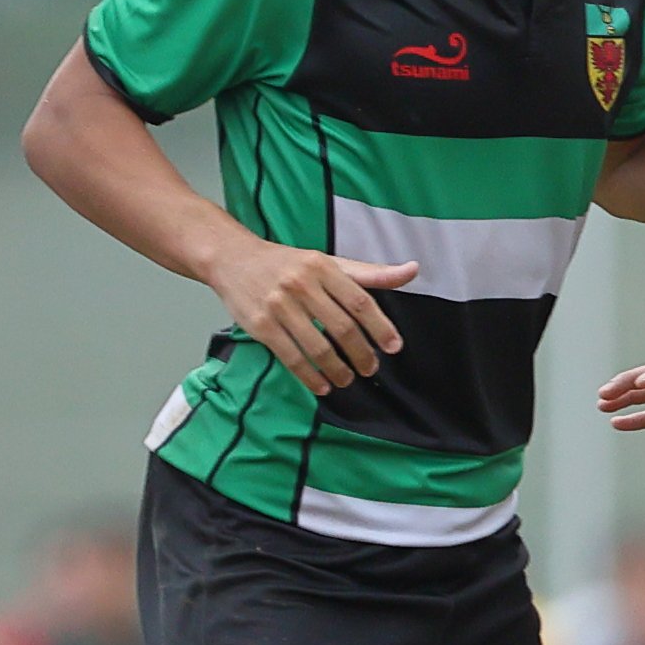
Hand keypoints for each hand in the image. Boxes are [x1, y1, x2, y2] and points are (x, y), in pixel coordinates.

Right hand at [207, 238, 420, 394]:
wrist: (231, 258)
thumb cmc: (287, 263)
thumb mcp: (328, 261)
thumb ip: (369, 273)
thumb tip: (412, 271)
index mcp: (323, 267)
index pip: (360, 301)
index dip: (381, 327)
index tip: (394, 347)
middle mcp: (301, 284)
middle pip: (342, 327)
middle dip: (361, 354)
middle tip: (371, 368)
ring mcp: (279, 305)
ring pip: (317, 346)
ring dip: (337, 369)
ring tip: (348, 379)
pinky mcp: (260, 325)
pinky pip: (290, 356)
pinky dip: (309, 376)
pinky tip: (321, 386)